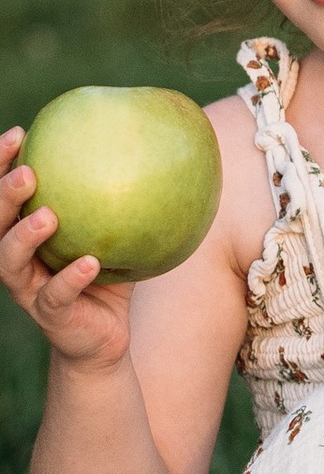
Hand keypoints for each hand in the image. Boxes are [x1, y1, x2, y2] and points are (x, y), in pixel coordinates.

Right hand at [0, 135, 132, 370]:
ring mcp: (29, 289)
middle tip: (26, 173)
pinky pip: (56, 295)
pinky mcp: (50, 315)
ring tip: (47, 216)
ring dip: (25, 236)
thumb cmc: (107, 278)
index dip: (1, 165)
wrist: (103, 339)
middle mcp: (18, 260)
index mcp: (25, 235)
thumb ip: (122, 202)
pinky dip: (71, 278)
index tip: (17, 134)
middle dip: (4, 196)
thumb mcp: (114, 236)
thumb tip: (157, 152)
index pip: (5, 195)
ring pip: (10, 261)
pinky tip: (90, 262)